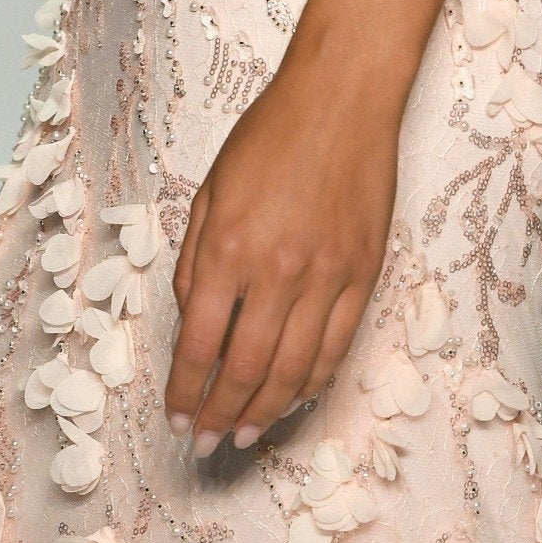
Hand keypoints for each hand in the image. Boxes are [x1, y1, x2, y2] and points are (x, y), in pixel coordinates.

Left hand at [166, 41, 400, 456]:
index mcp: (228, 248)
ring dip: (266, 411)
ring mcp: (326, 276)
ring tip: (245, 434)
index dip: (186, 390)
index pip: (199, 345)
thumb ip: (197, 262)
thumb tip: (195, 323)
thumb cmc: (270, 135)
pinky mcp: (364, 274)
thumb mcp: (211, 191)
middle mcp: (276, 272)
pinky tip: (294, 397)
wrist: (342, 98)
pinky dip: (314, 381)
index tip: (177, 417)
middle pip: (245, 370)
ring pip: (294, 371)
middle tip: (206, 444)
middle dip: (220, 415)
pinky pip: (337, 347)